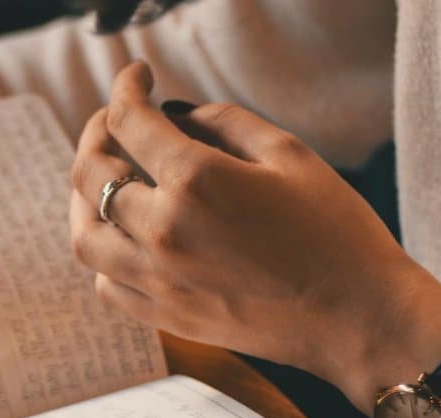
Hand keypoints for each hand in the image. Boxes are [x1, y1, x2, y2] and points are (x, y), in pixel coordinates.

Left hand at [70, 62, 440, 412]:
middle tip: (114, 122)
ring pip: (84, 234)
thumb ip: (222, 122)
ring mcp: (158, 280)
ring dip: (83, 198)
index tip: (138, 78)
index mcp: (195, 181)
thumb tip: (175, 115)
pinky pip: (105, 285)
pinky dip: (103, 255)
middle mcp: (162, 231)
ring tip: (105, 181)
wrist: (358, 317)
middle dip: (97, 134)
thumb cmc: (335, 231)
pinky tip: (124, 239)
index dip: (127, 87)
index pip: (131, 120)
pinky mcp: (166, 317)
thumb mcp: (288, 154)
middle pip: (91, 172)